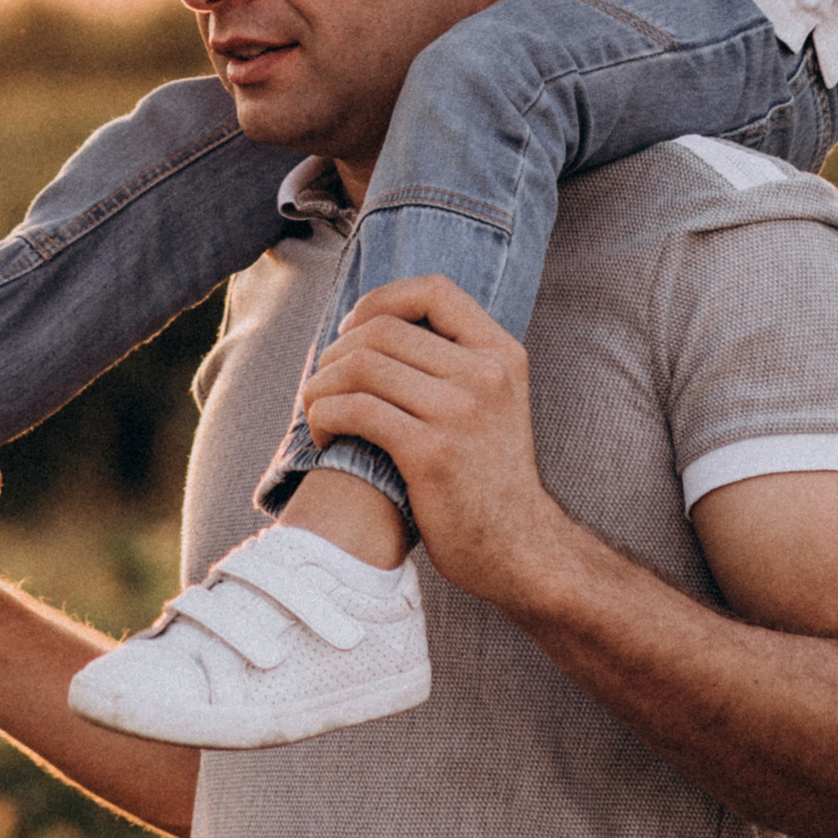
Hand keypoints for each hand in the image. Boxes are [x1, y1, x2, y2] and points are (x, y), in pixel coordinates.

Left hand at [300, 276, 580, 616]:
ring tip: (317, 409)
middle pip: (382, 330)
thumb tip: (377, 326)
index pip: (434, 290)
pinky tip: (325, 434)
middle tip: (323, 382)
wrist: (519, 548)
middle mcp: (485, 375)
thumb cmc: (489, 476)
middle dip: (336, 351)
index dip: (381, 300)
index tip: (354, 332)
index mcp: (502, 354)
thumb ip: (455, 362)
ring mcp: (460, 413)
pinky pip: (357, 410)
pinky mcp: (432, 453)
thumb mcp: (495, 402)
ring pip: (361, 366)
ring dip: (321, 385)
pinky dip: (325, 415)